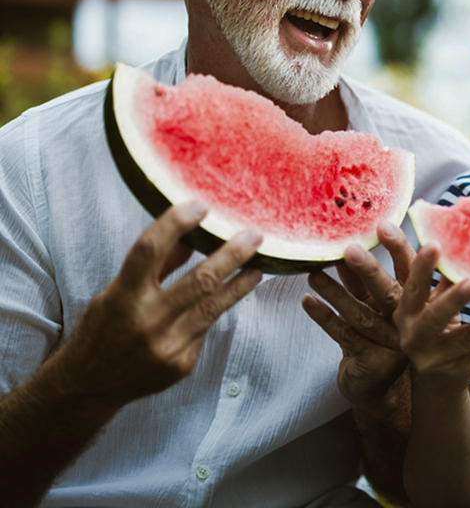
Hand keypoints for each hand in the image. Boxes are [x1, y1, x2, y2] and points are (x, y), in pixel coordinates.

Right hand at [59, 200, 262, 406]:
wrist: (90, 386)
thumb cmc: (103, 328)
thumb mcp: (116, 290)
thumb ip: (155, 264)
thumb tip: (191, 233)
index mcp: (122, 297)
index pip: (149, 250)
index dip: (176, 223)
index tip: (201, 204)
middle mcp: (146, 322)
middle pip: (200, 280)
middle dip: (233, 255)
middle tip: (255, 235)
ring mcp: (167, 346)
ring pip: (215, 306)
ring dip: (241, 282)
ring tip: (258, 266)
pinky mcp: (182, 364)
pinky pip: (206, 328)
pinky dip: (217, 310)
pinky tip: (228, 296)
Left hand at [303, 222, 413, 403]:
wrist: (380, 386)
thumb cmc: (377, 332)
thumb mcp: (378, 302)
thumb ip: (367, 277)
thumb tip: (347, 240)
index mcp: (415, 300)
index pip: (409, 270)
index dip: (398, 248)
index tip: (383, 226)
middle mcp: (408, 321)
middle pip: (388, 291)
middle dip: (368, 269)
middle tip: (349, 249)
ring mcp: (392, 343)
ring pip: (361, 313)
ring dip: (335, 292)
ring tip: (313, 273)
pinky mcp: (374, 362)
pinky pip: (345, 335)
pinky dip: (324, 317)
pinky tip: (307, 301)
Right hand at [394, 242, 469, 394]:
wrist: (440, 380)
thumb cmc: (440, 327)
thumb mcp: (434, 300)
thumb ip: (442, 272)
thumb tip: (459, 231)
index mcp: (403, 303)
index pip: (400, 271)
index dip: (397, 248)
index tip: (395, 227)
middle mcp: (407, 325)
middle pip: (413, 295)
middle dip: (423, 271)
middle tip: (435, 246)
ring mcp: (425, 348)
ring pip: (441, 320)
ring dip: (458, 299)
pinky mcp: (450, 364)